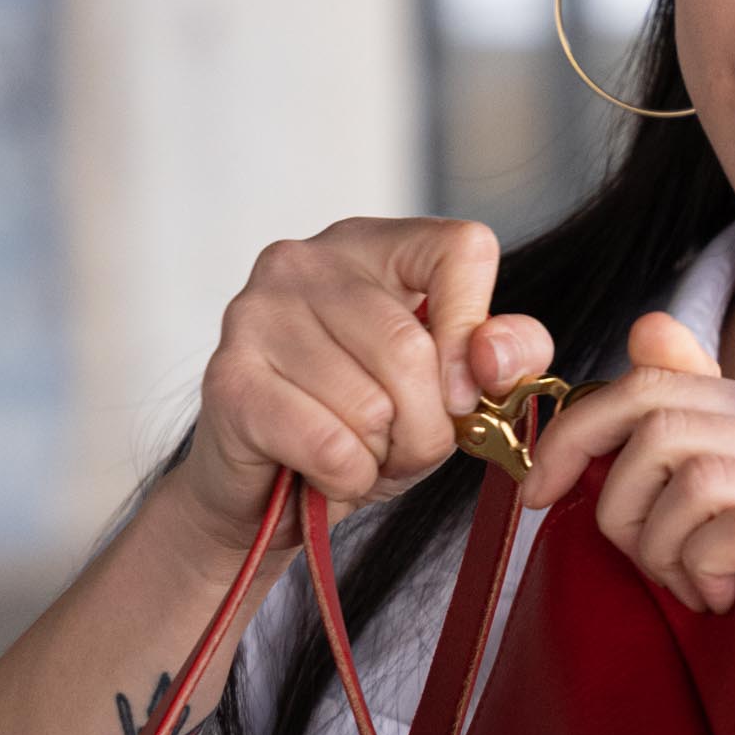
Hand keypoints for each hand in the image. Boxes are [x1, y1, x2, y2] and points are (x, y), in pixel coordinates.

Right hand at [168, 219, 555, 570]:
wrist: (266, 489)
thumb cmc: (359, 427)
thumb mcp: (449, 390)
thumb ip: (504, 357)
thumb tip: (494, 357)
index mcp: (370, 245)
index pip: (461, 249)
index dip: (475, 331)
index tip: (463, 389)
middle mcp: (305, 262)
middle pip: (410, 348)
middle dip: (425, 426)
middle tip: (399, 445)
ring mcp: (257, 314)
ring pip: (371, 405)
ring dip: (380, 456)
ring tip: (352, 450)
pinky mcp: (230, 379)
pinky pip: (330, 445)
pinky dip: (344, 478)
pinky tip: (320, 469)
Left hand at [521, 314, 734, 734]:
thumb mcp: (700, 510)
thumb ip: (678, 424)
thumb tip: (647, 327)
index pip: (654, 384)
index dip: (576, 432)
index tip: (539, 491)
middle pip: (662, 428)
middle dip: (619, 503)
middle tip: (639, 561)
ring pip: (692, 478)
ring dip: (663, 549)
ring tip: (691, 589)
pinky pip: (729, 530)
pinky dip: (702, 574)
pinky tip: (721, 605)